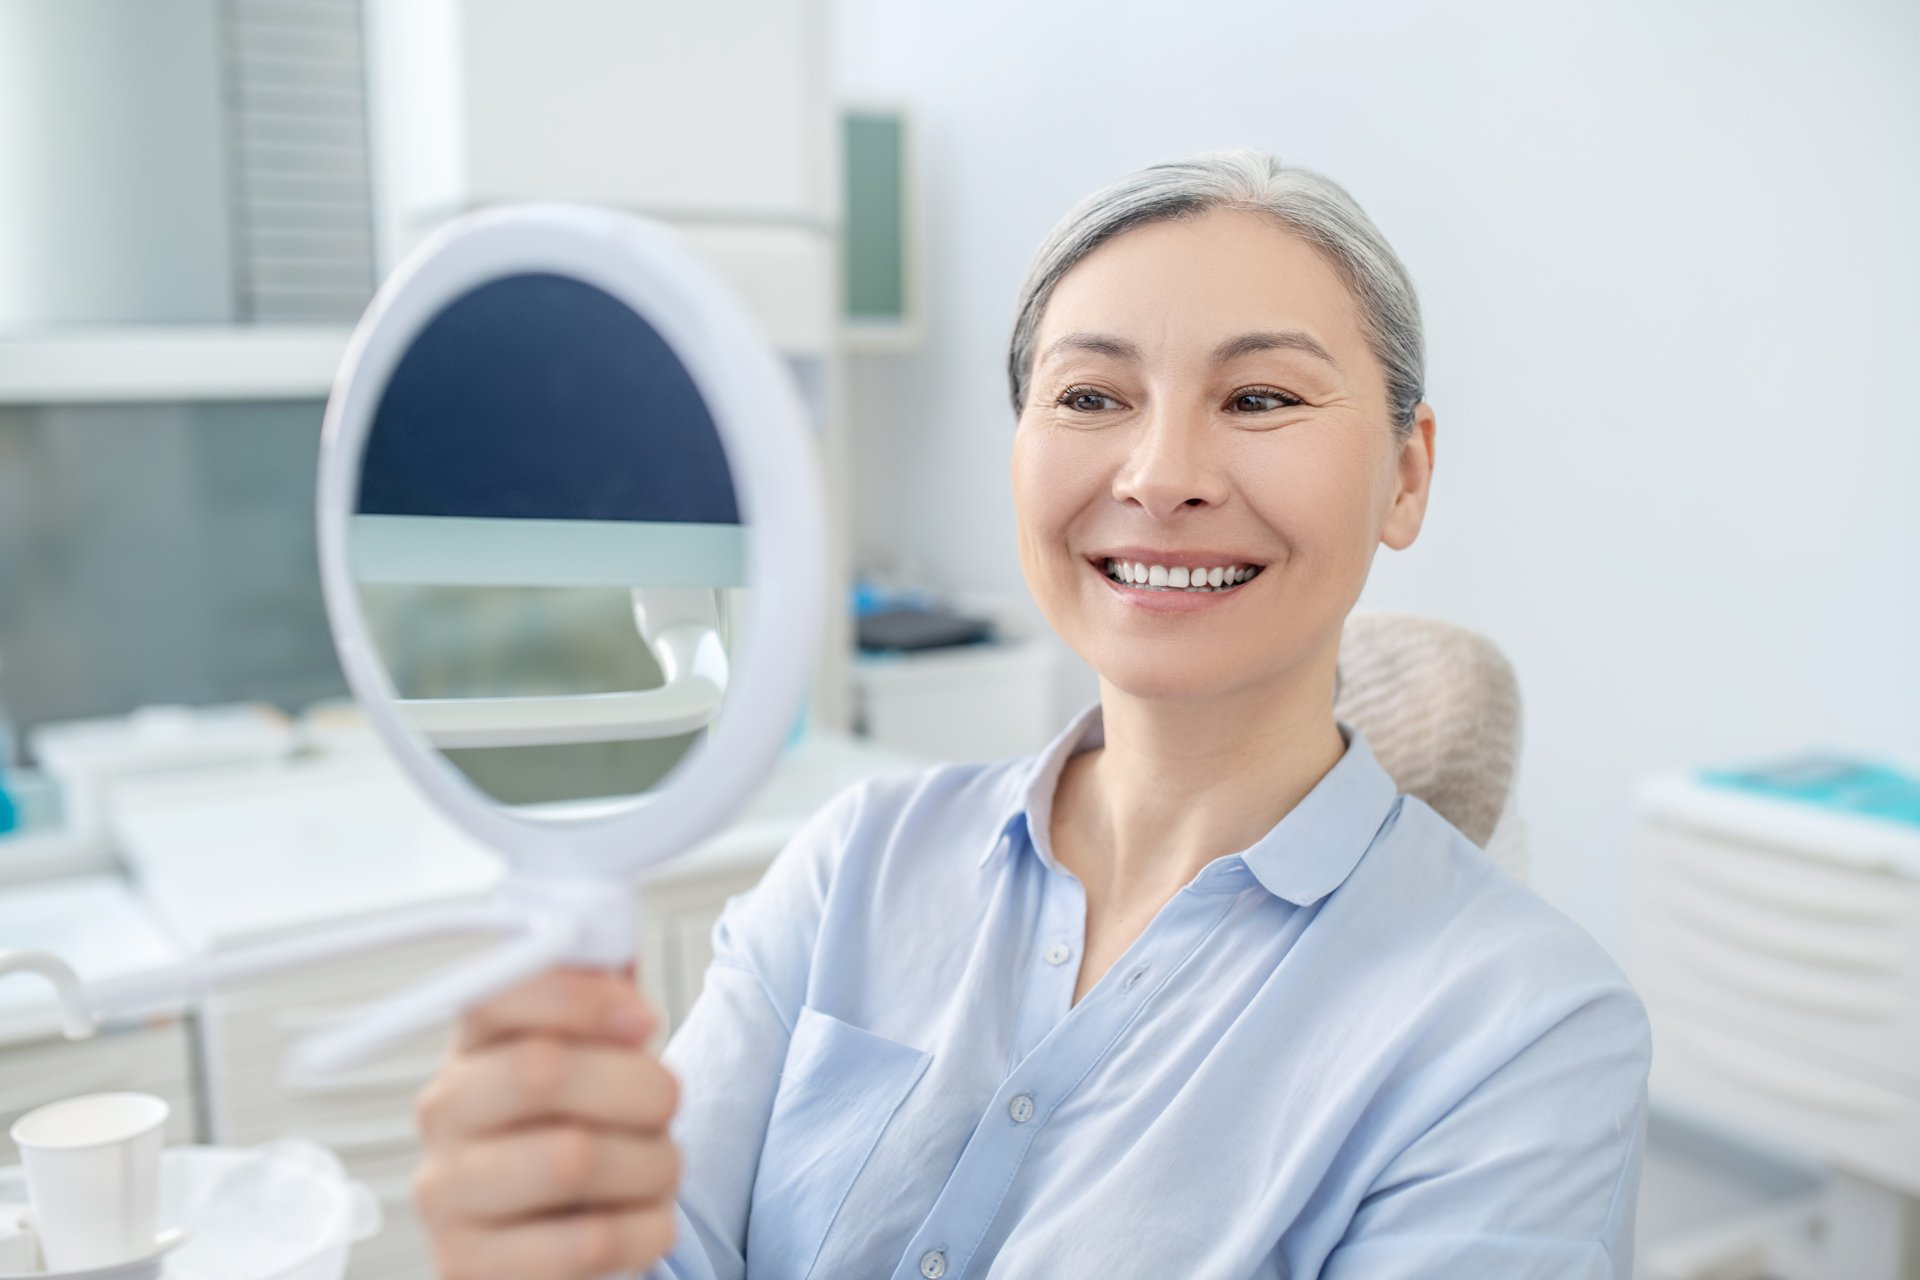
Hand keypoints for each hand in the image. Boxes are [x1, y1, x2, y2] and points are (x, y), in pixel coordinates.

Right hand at [412, 967, 681, 1278]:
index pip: (499, 992)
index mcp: (471, 1047)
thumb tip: (611, 935)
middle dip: (638, 1085)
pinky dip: (645, 1229)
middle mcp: (445, 1113)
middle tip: (667, 1104)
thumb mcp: (590, 1058)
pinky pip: (584, 1243)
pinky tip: (646, 1221)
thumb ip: (600, 996)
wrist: (551, 1247)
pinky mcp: (471, 1268)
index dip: (582, 998)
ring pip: (571, 1158)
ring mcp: (449, 1196)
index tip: (643, 1018)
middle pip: (543, 1071)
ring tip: (658, 1168)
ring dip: (650, 1163)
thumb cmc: (575, 1138)